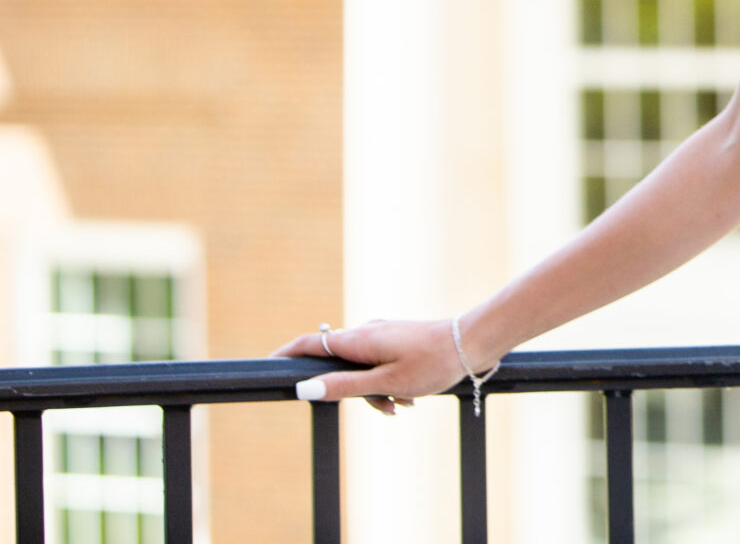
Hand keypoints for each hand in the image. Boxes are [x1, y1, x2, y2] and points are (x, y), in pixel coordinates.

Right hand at [269, 318, 477, 416]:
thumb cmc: (431, 362)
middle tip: (386, 407)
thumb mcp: (385, 382)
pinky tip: (411, 396)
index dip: (286, 354)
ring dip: (376, 392)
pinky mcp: (397, 341)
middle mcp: (367, 333)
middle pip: (338, 365)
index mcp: (358, 340)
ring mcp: (383, 335)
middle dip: (353, 392)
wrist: (473, 342)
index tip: (266, 365)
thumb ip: (344, 386)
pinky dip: (389, 384)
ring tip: (405, 403)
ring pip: (362, 370)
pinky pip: (379, 367)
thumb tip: (304, 387)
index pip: (310, 343)